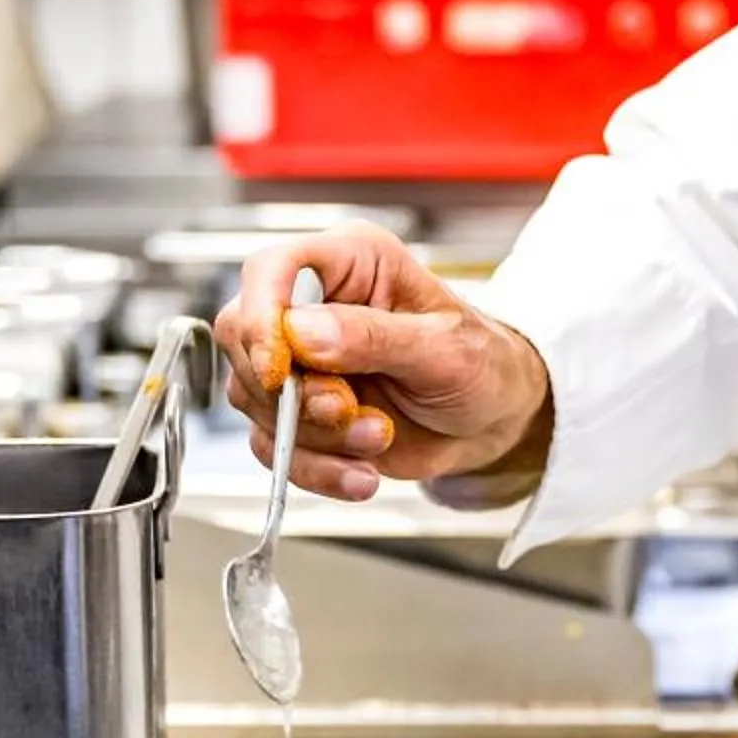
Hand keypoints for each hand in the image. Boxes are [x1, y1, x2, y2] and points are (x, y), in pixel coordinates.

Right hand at [215, 222, 555, 503]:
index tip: (277, 368)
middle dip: (293, 392)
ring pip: (255, 399)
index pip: (271, 269)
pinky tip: (360, 474)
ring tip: (376, 438)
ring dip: (314, 436)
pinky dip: (315, 469)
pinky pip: (274, 446)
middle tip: (349, 411)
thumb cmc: (481, 364)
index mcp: (349, 262)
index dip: (261, 316)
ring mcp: (301, 362)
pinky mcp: (299, 413)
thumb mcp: (444, 347)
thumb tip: (303, 332)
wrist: (493, 421)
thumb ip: (374, 337)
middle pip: (245, 338)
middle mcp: (313, 306)